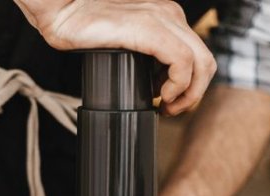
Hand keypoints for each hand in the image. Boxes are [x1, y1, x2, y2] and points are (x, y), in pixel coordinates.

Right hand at [14, 0, 215, 114]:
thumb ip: (143, 54)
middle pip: (206, 61)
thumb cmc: (83, 28)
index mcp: (166, 17)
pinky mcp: (150, 29)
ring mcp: (162, 20)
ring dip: (188, 94)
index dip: (191, 86)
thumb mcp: (124, 43)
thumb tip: (153, 82)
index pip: (198, 54)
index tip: (168, 102)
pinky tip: (158, 95)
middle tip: (170, 109)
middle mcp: (169, 15)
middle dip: (194, 94)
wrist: (64, 12)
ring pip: (200, 62)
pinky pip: (181, 61)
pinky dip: (177, 85)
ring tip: (165, 106)